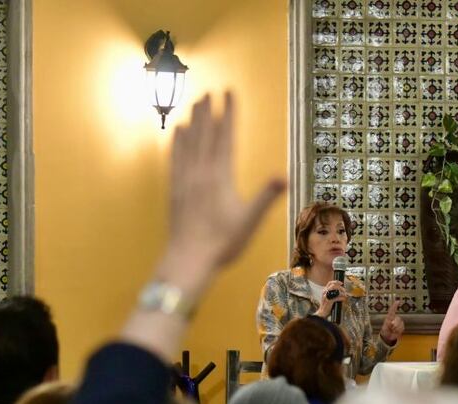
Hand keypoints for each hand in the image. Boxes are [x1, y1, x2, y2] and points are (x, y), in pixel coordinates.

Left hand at [170, 92, 285, 267]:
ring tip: (195, 103)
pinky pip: (175, 157)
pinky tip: (178, 132)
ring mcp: (184, 180)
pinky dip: (177, 140)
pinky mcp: (174, 189)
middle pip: (204, 134)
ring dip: (193, 120)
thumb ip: (266, 197)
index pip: (226, 137)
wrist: (188, 260)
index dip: (229, 113)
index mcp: (220, 177)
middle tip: (210, 90)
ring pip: (188, 142)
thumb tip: (283, 178)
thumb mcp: (250, 221)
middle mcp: (200, 172)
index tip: (230, 92)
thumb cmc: (222, 243)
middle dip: (209, 111)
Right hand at [314, 280, 347, 317]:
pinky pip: (336, 298)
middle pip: (333, 285)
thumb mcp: (328, 297)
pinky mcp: (329, 301)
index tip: (341, 283)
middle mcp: (324, 292)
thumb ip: (332, 293)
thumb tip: (341, 290)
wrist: (322, 312)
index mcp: (324, 290)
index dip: (336, 282)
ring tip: (345, 295)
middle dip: (340, 287)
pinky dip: (341, 298)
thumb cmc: (326, 305)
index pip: (330, 283)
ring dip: (341, 292)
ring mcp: (326, 297)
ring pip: (335, 291)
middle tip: (344, 290)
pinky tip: (343, 299)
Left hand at [380, 300, 403, 344]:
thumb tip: (393, 323)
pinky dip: (399, 330)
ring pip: (401, 323)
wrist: (388, 337)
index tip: (398, 301)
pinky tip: (396, 331)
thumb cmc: (385, 331)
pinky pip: (402, 327)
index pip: (392, 310)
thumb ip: (388, 325)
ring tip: (393, 330)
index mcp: (389, 317)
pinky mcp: (401, 326)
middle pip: (398, 319)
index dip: (395, 305)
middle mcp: (394, 318)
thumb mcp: (385, 328)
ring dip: (397, 328)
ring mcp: (398, 322)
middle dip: (396, 324)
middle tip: (392, 328)